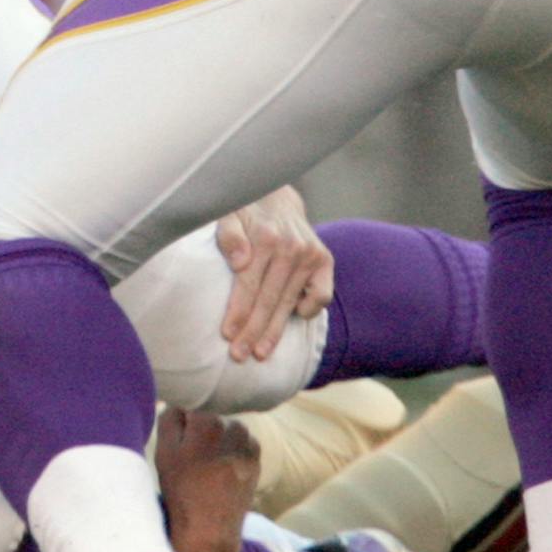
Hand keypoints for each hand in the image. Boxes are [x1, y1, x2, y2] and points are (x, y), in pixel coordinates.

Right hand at [155, 408, 260, 551]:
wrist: (208, 530)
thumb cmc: (181, 492)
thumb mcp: (164, 455)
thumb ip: (169, 421)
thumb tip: (178, 404)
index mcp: (205, 424)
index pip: (194, 404)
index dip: (185, 419)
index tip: (180, 435)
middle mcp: (230, 430)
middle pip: (214, 415)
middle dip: (203, 427)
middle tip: (192, 451)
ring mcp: (246, 446)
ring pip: (232, 426)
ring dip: (222, 436)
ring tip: (209, 458)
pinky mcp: (256, 461)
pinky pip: (246, 441)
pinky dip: (237, 448)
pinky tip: (224, 465)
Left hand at [214, 185, 332, 362]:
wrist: (274, 195)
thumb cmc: (244, 211)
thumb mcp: (228, 214)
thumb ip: (230, 235)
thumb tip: (239, 261)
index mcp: (266, 237)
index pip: (249, 285)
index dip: (238, 313)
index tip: (228, 336)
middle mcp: (291, 246)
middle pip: (269, 300)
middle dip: (253, 331)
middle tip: (240, 356)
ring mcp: (310, 254)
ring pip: (290, 302)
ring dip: (275, 331)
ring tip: (261, 352)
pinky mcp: (324, 260)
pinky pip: (321, 295)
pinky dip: (309, 309)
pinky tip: (292, 318)